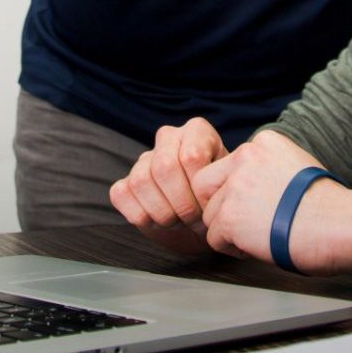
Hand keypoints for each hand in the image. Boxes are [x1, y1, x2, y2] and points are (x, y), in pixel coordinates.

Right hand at [110, 117, 228, 254]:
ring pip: (141, 180)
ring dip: (163, 212)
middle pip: (164, 167)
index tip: (212, 207)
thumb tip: (215, 193)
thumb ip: (225, 182)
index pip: (191, 156)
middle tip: (194, 219)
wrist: (205, 219)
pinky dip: (141, 215)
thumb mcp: (230, 186)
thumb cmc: (220, 200)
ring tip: (178, 220)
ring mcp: (144, 159)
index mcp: (197, 131)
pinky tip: (158, 221)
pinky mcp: (125, 182)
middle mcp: (168, 137)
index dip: (200, 189)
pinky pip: (121, 194)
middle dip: (182, 203)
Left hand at [194, 129, 348, 272]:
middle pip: (207, 185)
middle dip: (220, 206)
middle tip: (244, 223)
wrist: (341, 225)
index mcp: (264, 142)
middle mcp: (245, 157)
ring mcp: (235, 186)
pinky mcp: (230, 216)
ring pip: (210, 214)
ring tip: (261, 237)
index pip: (228, 165)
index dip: (237, 190)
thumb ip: (268, 171)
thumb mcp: (298, 167)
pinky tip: (258, 247)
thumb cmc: (331, 207)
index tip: (260, 205)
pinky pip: (214, 238)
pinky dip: (232, 249)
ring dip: (230, 230)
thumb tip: (253, 190)